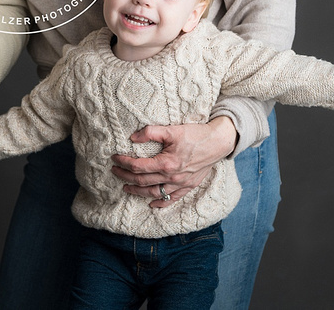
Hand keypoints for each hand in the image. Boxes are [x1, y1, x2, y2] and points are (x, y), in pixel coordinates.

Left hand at [111, 117, 236, 207]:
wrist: (219, 142)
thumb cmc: (196, 134)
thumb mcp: (172, 129)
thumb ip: (151, 132)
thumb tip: (133, 137)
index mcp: (166, 163)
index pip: (138, 166)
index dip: (123, 162)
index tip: (114, 158)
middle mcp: (172, 177)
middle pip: (142, 181)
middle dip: (126, 177)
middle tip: (114, 171)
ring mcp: (181, 184)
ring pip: (154, 193)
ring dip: (138, 192)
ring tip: (126, 188)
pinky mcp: (189, 186)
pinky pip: (172, 199)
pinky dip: (161, 202)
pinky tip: (152, 204)